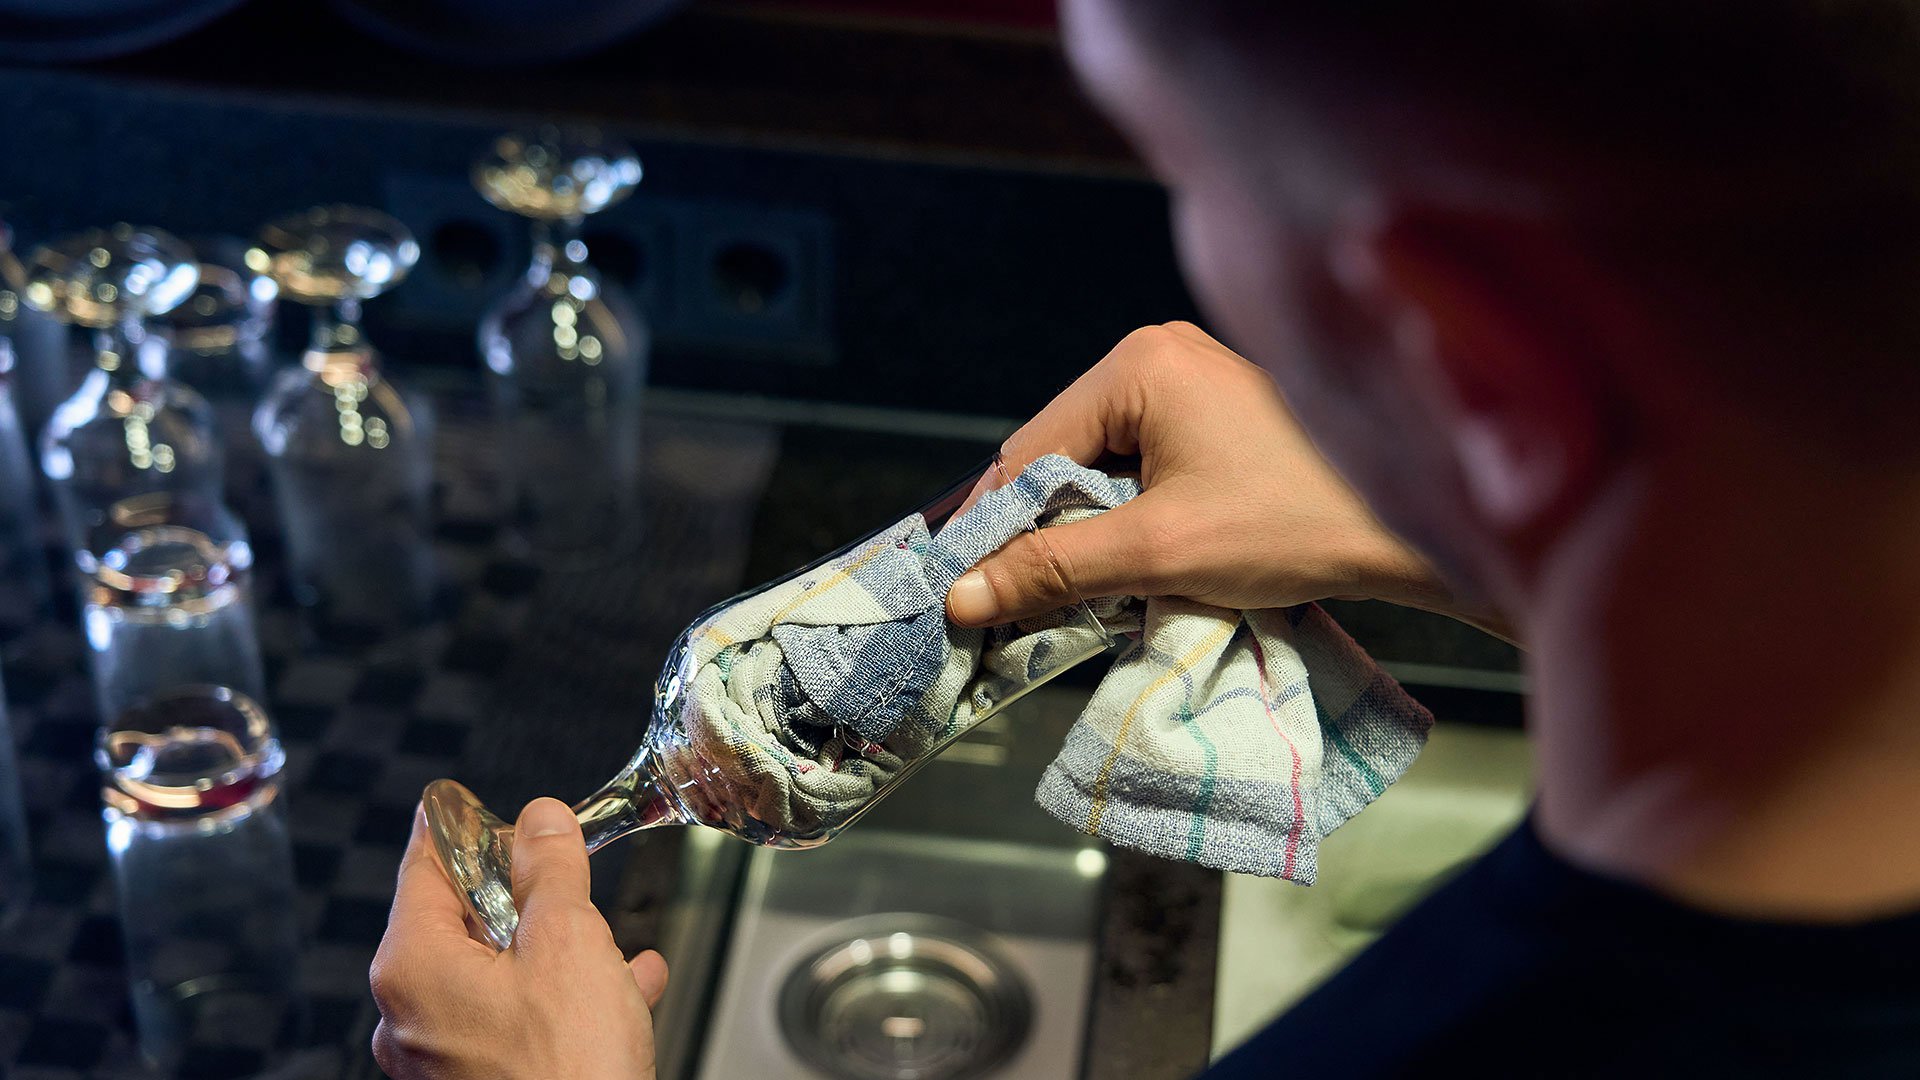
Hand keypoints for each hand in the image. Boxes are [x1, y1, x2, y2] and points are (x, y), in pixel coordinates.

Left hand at [371, 799, 668, 1079]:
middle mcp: (411, 1016)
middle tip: (565, 877)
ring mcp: (441, 1061)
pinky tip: (623, 990)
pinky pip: (516, 1023)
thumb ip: (551, 872)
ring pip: (496, 976)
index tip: (463, 803)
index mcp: (413, 966)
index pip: (421, 867)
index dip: (453, 827)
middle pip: (460, 923)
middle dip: (525, 898)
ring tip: (613, 940)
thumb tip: (539, 821)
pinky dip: (564, 998)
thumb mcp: (569, 942)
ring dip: (557, 951)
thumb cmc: (567, 1071)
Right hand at [947, 321, 1463, 625]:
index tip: (963, 589)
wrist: (1418, 528)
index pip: (1030, 450)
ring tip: (1082, 591)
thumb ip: (1053, 570)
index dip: (994, 526)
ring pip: (1104, 467)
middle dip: (1047, 530)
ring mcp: (1195, 380)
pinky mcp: (1221, 415)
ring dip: (1091, 530)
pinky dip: (1131, 517)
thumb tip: (961, 596)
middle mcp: (1161, 353)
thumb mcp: (1159, 553)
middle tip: (1022, 603)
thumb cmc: (1296, 525)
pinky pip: (1145, 466)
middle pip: (1064, 455)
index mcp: (1139, 362)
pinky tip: (1135, 563)